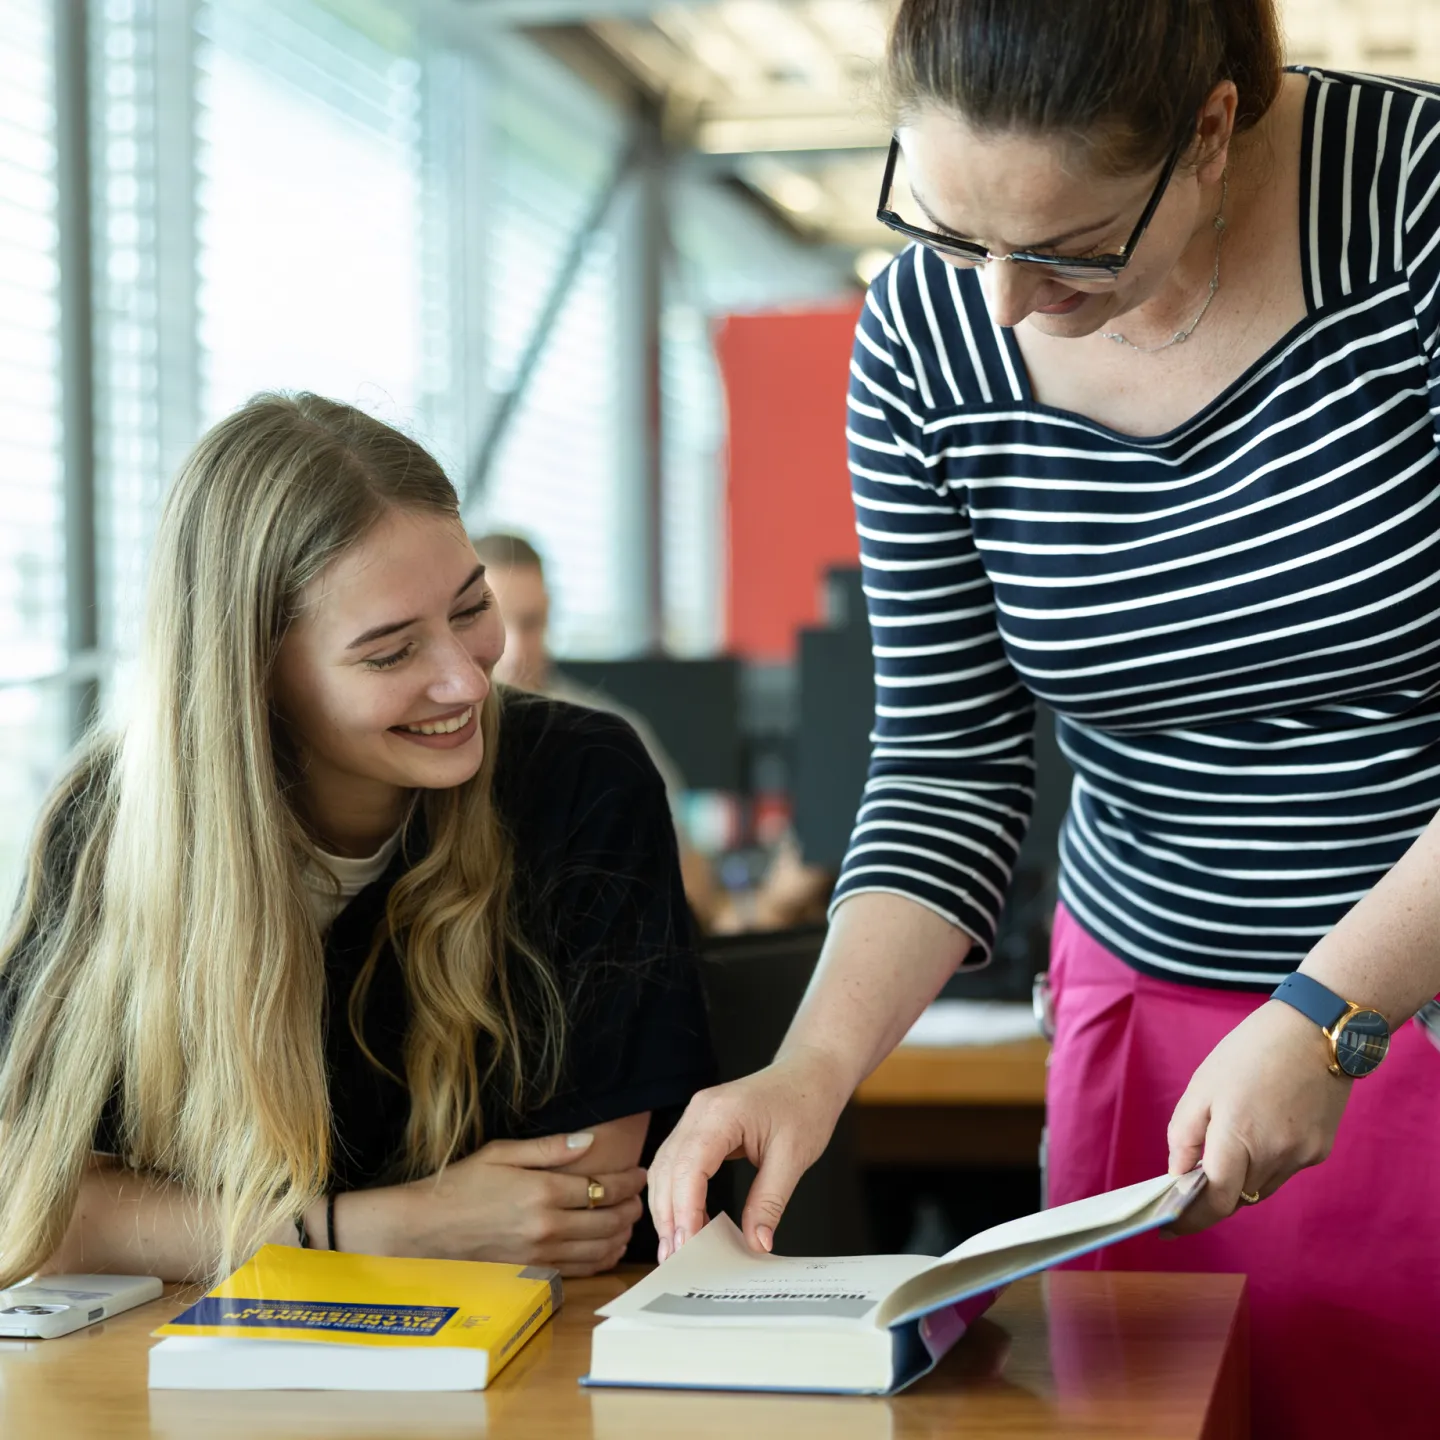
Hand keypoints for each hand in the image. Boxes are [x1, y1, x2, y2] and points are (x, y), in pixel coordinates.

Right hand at [397, 1132, 645, 1275]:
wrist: (428, 1229)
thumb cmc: (462, 1184)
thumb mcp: (503, 1152)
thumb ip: (550, 1148)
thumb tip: (589, 1140)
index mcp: (541, 1191)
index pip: (601, 1187)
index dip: (627, 1181)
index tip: (640, 1173)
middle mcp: (546, 1226)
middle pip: (607, 1220)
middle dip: (631, 1208)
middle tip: (639, 1197)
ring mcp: (541, 1254)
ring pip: (599, 1249)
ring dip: (622, 1235)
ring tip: (629, 1220)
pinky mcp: (533, 1273)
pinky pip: (580, 1270)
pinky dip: (602, 1259)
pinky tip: (609, 1247)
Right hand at [648, 1045, 850, 1259]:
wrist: (810, 1073)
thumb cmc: (805, 1104)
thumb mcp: (794, 1157)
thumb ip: (769, 1201)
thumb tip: (756, 1243)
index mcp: (721, 1113)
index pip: (689, 1167)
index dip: (685, 1210)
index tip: (688, 1247)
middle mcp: (699, 1111)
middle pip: (668, 1169)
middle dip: (669, 1216)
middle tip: (676, 1259)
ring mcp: (695, 1116)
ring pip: (664, 1167)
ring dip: (667, 1207)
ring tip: (675, 1248)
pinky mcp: (699, 1126)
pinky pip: (676, 1162)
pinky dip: (676, 1193)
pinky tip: (685, 1219)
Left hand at [1166, 999, 1352, 1232]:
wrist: (1318, 1031)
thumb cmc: (1252, 1050)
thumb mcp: (1203, 1085)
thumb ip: (1186, 1134)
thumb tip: (1177, 1174)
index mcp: (1239, 1136)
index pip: (1215, 1200)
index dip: (1191, 1219)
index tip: (1169, 1227)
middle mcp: (1275, 1155)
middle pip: (1237, 1196)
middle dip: (1212, 1192)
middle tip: (1189, 1178)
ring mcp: (1302, 1157)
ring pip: (1261, 1187)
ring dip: (1239, 1178)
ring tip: (1228, 1140)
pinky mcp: (1320, 1152)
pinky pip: (1282, 1170)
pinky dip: (1264, 1161)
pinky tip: (1261, 1127)